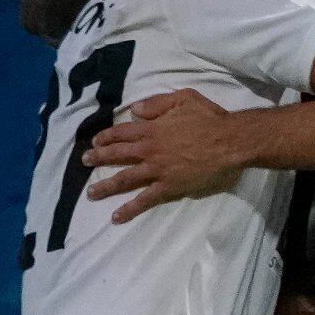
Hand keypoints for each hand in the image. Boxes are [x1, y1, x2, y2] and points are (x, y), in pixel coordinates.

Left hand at [84, 87, 251, 221]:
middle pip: (117, 154)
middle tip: (84, 163)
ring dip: (105, 186)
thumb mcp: (184, 98)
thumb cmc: (211, 119)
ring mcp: (157, 170)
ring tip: (91, 193)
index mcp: (151, 128)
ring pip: (124, 178)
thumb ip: (157, 103)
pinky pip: (145, 199)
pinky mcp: (169, 187)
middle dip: (98, 158)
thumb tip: (134, 110)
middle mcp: (149, 149)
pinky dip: (129, 209)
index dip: (106, 137)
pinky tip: (116, 217)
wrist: (230, 142)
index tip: (94, 142)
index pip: (121, 132)